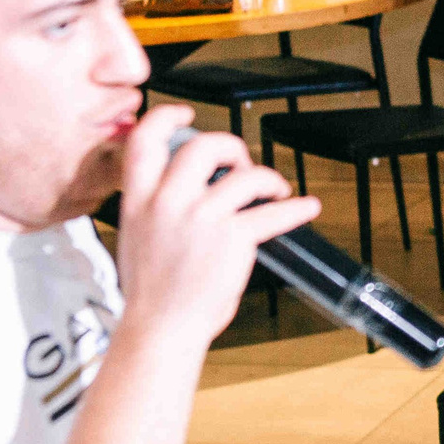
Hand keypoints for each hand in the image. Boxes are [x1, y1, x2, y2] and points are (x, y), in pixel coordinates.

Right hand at [113, 107, 319, 347]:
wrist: (159, 331)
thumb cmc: (151, 295)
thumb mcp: (137, 239)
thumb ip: (156, 209)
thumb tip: (187, 191)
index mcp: (138, 201)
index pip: (144, 141)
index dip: (166, 117)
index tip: (184, 113)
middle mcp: (167, 202)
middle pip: (203, 145)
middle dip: (230, 146)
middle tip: (240, 161)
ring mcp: (201, 218)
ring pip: (245, 175)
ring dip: (267, 178)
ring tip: (275, 188)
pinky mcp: (233, 237)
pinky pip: (273, 212)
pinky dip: (295, 207)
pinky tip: (306, 207)